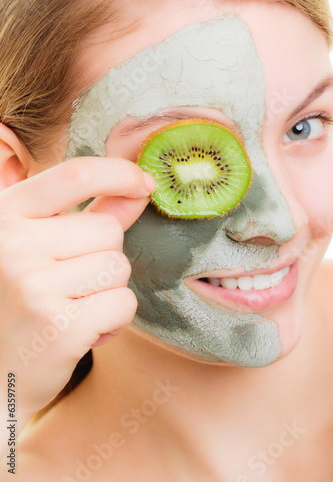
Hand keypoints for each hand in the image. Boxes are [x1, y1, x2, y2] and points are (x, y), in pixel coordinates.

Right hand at [0, 156, 153, 425]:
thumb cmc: (18, 306)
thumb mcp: (36, 248)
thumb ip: (89, 214)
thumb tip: (141, 187)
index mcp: (4, 216)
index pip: (77, 174)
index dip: (121, 173)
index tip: (144, 184)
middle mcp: (13, 246)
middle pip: (109, 231)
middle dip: (103, 258)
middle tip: (69, 285)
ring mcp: (34, 286)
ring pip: (119, 268)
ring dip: (107, 292)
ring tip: (71, 309)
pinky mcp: (59, 327)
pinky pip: (122, 304)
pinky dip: (112, 321)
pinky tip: (80, 333)